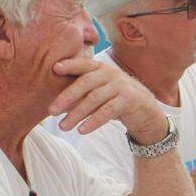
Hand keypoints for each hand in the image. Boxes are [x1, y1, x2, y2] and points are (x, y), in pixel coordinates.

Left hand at [50, 57, 166, 143]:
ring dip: (76, 114)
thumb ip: (80, 94)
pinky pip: (108, 111)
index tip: (54, 69)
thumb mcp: (98, 92)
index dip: (69, 65)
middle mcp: (111, 73)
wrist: (145, 109)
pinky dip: (93, 121)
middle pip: (85, 83)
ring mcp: (121, 86)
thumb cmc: (115, 99)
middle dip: (66, 97)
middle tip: (50, 111)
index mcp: (100, 68)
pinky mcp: (129, 100)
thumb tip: (54, 106)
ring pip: (94, 99)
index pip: (83, 64)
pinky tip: (82, 130)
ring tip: (63, 127)